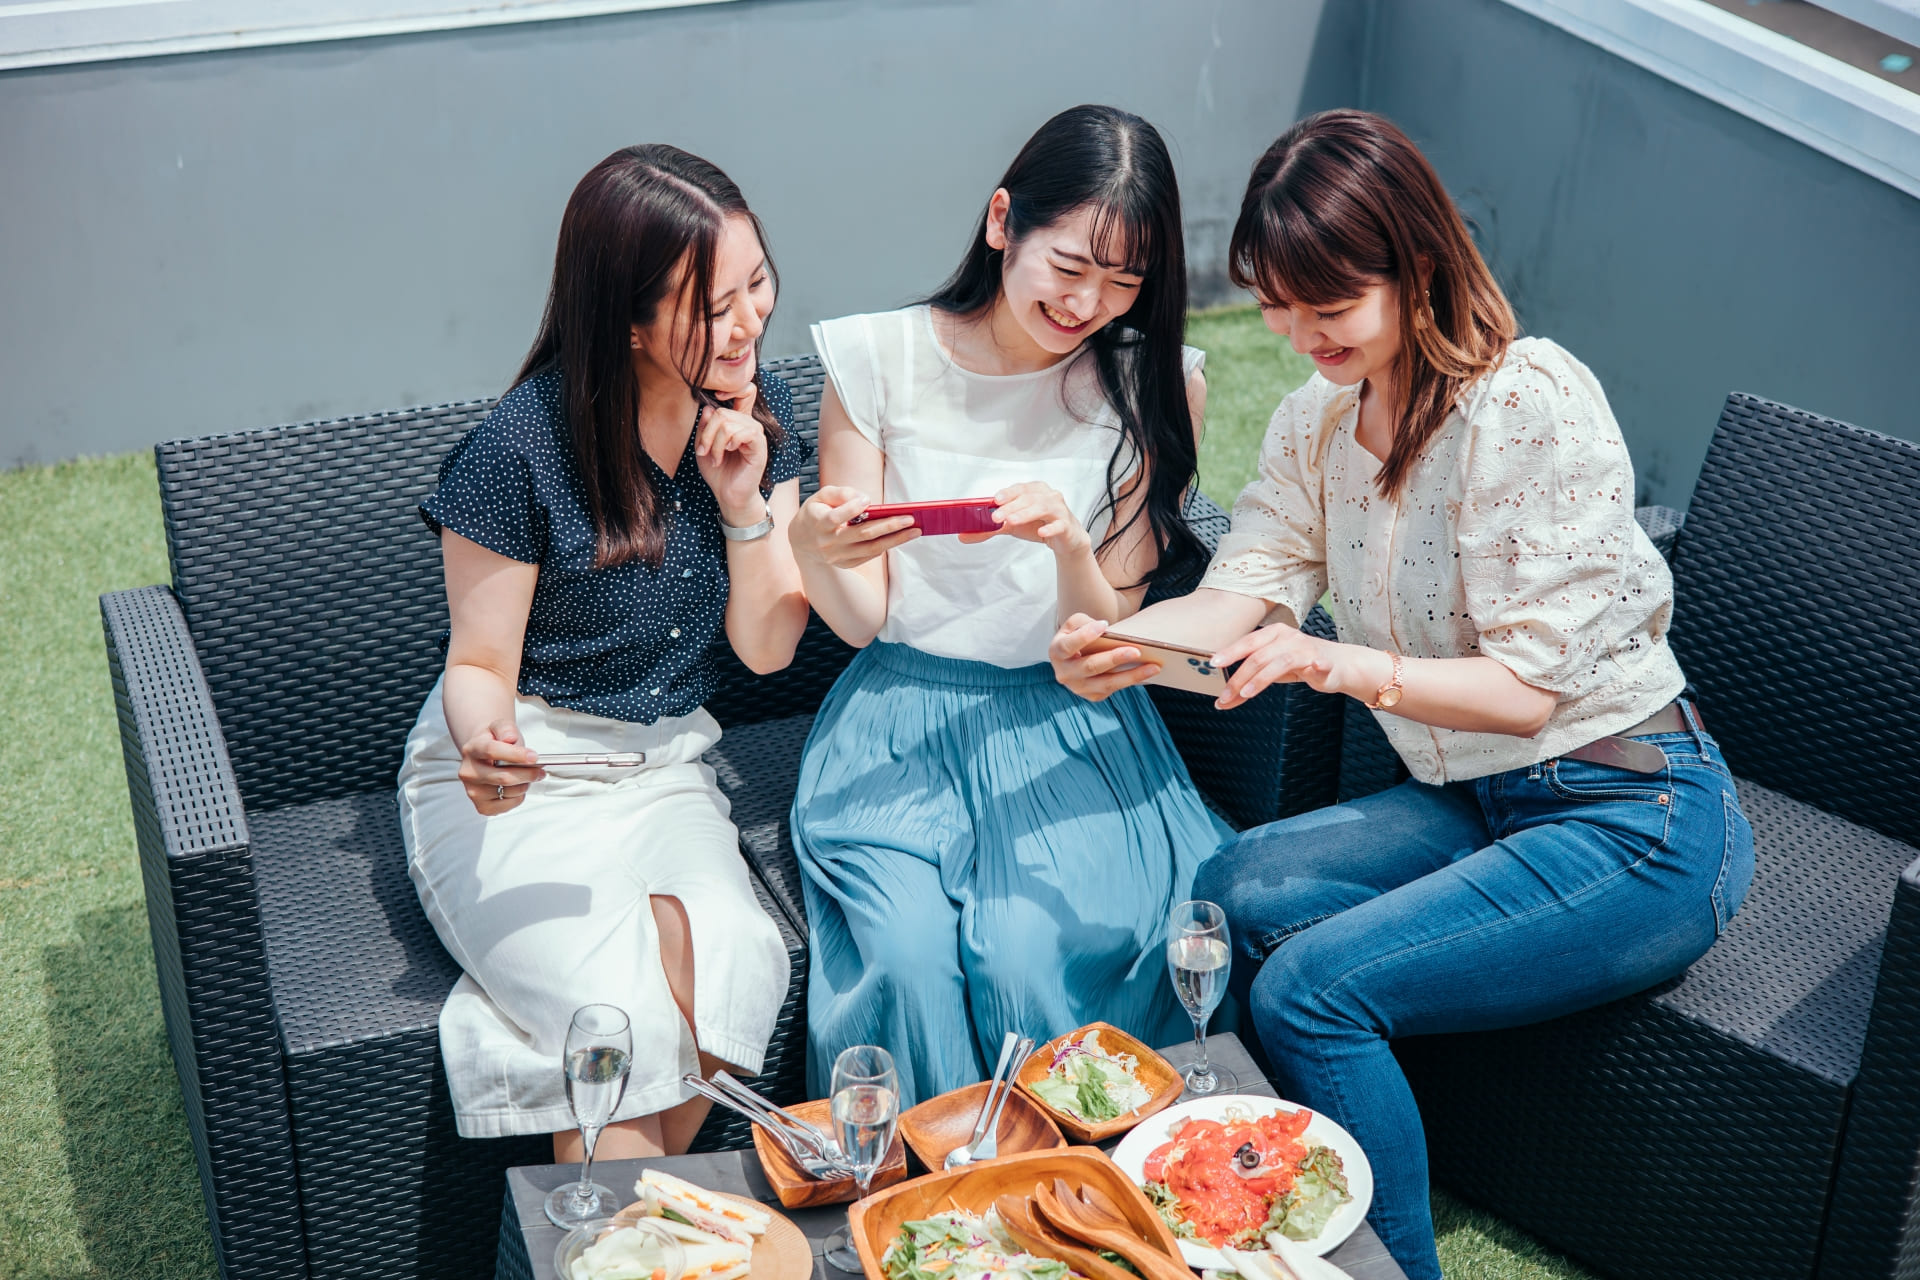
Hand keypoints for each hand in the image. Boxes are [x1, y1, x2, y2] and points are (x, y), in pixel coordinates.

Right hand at [456, 719, 545, 814]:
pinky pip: (509, 804)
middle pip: (504, 777)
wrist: (484, 755)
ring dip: (525, 784)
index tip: (534, 757)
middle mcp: (469, 772)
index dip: (516, 755)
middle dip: (528, 774)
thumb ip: (506, 729)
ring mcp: (473, 791)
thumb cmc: (495, 742)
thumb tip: (510, 738)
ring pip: (510, 792)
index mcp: (472, 750)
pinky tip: (517, 786)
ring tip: (527, 775)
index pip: (492, 752)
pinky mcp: (482, 806)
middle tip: (540, 770)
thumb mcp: (500, 727)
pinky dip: (519, 796)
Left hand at [694, 383, 770, 525]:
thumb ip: (704, 427)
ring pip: (728, 423)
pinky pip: (742, 433)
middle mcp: (748, 424)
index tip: (716, 397)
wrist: (728, 495)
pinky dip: (728, 443)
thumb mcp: (703, 446)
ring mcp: (755, 434)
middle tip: (703, 451)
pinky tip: (727, 453)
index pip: (744, 392)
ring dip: (715, 443)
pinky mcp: (759, 446)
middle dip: (707, 433)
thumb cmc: (718, 472)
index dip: (730, 388)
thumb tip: (708, 408)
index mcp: (737, 421)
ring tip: (715, 458)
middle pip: (722, 412)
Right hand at [789, 485, 919, 568]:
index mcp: (818, 523)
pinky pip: (869, 556)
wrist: (802, 541)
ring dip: (895, 540)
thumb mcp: (821, 496)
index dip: (851, 509)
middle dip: (888, 526)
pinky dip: (884, 546)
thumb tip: (866, 499)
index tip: (867, 500)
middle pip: (861, 535)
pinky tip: (899, 538)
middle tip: (910, 519)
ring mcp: (836, 556)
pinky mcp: (844, 564)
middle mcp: (827, 543)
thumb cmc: (816, 512)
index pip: (834, 518)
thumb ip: (841, 493)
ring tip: (915, 531)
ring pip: (870, 548)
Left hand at [960, 482, 1089, 555]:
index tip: (995, 500)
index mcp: (1033, 490)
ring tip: (1012, 522)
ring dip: (1026, 514)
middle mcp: (1047, 496)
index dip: (1007, 493)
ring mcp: (1059, 509)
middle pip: (1028, 498)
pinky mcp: (1066, 525)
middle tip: (996, 518)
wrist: (1065, 539)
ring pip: (1042, 507)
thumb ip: (989, 529)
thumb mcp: (1011, 526)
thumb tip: (963, 536)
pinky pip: (1059, 524)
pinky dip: (1050, 528)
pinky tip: (1041, 533)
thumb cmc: (1038, 524)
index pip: (1019, 488)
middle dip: (1011, 507)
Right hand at [1049, 613, 1159, 701]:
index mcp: (1056, 652)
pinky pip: (1113, 689)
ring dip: (1132, 675)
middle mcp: (1064, 674)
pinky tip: (1148, 674)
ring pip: (1106, 683)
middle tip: (1137, 651)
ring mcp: (1078, 688)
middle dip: (1115, 658)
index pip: (1069, 645)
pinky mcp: (1092, 696)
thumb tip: (1106, 631)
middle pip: (1091, 666)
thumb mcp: (1074, 624)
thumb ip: (1084, 623)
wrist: (1073, 657)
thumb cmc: (1076, 635)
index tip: (1105, 625)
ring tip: (1153, 667)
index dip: (1085, 635)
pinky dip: (1131, 681)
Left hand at [1209, 623, 1388, 709]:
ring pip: (1279, 662)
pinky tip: (1315, 669)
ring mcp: (1305, 648)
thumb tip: (1223, 701)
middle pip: (1258, 656)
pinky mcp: (1322, 660)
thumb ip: (1248, 682)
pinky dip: (1316, 665)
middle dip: (1238, 678)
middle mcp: (1287, 637)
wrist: (1338, 664)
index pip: (1247, 642)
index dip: (1230, 652)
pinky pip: (1318, 663)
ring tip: (1246, 694)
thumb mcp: (1271, 672)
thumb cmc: (1299, 665)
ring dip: (1260, 679)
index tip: (1212, 664)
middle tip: (1224, 696)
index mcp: (1272, 634)